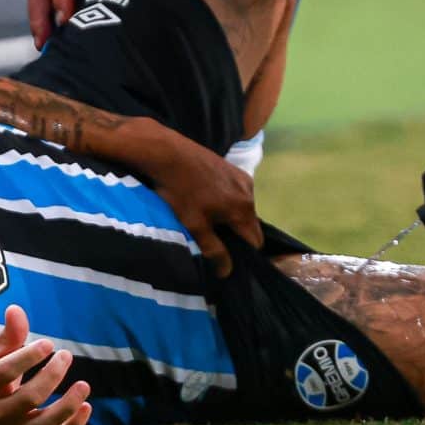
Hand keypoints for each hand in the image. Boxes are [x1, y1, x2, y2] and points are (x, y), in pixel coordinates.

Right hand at [0, 305, 93, 424]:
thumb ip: (8, 335)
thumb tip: (16, 310)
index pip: (5, 372)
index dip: (28, 357)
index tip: (48, 343)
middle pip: (27, 399)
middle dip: (51, 376)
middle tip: (66, 355)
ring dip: (67, 406)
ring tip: (84, 384)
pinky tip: (87, 407)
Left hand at [135, 125, 262, 276]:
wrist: (168, 153)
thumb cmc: (180, 191)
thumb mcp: (195, 225)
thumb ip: (214, 249)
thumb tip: (227, 271)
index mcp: (243, 209)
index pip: (255, 243)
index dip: (243, 254)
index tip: (227, 257)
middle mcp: (249, 193)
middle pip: (251, 225)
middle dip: (237, 235)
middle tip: (213, 238)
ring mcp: (242, 178)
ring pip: (244, 209)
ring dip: (232, 217)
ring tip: (207, 217)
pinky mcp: (233, 168)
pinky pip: (238, 193)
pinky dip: (228, 201)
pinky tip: (207, 200)